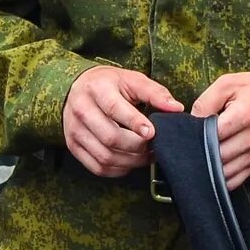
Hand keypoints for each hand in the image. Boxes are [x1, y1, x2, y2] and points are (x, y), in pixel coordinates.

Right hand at [62, 66, 177, 179]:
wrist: (77, 88)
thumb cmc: (109, 85)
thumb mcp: (132, 80)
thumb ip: (155, 93)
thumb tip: (176, 108)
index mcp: (96, 89)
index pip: (114, 108)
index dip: (135, 122)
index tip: (151, 132)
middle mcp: (81, 110)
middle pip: (110, 137)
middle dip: (138, 147)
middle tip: (154, 145)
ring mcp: (75, 131)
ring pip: (105, 156)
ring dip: (131, 161)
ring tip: (147, 155)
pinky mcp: (73, 147)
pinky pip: (98, 167)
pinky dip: (119, 169)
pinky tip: (130, 160)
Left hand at [190, 71, 249, 188]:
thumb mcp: (227, 83)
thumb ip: (205, 101)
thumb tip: (190, 122)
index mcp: (245, 115)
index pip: (213, 134)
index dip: (196, 135)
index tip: (188, 132)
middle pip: (218, 156)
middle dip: (201, 152)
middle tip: (189, 146)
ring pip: (225, 172)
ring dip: (210, 168)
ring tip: (200, 157)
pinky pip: (236, 180)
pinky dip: (222, 179)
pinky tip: (212, 170)